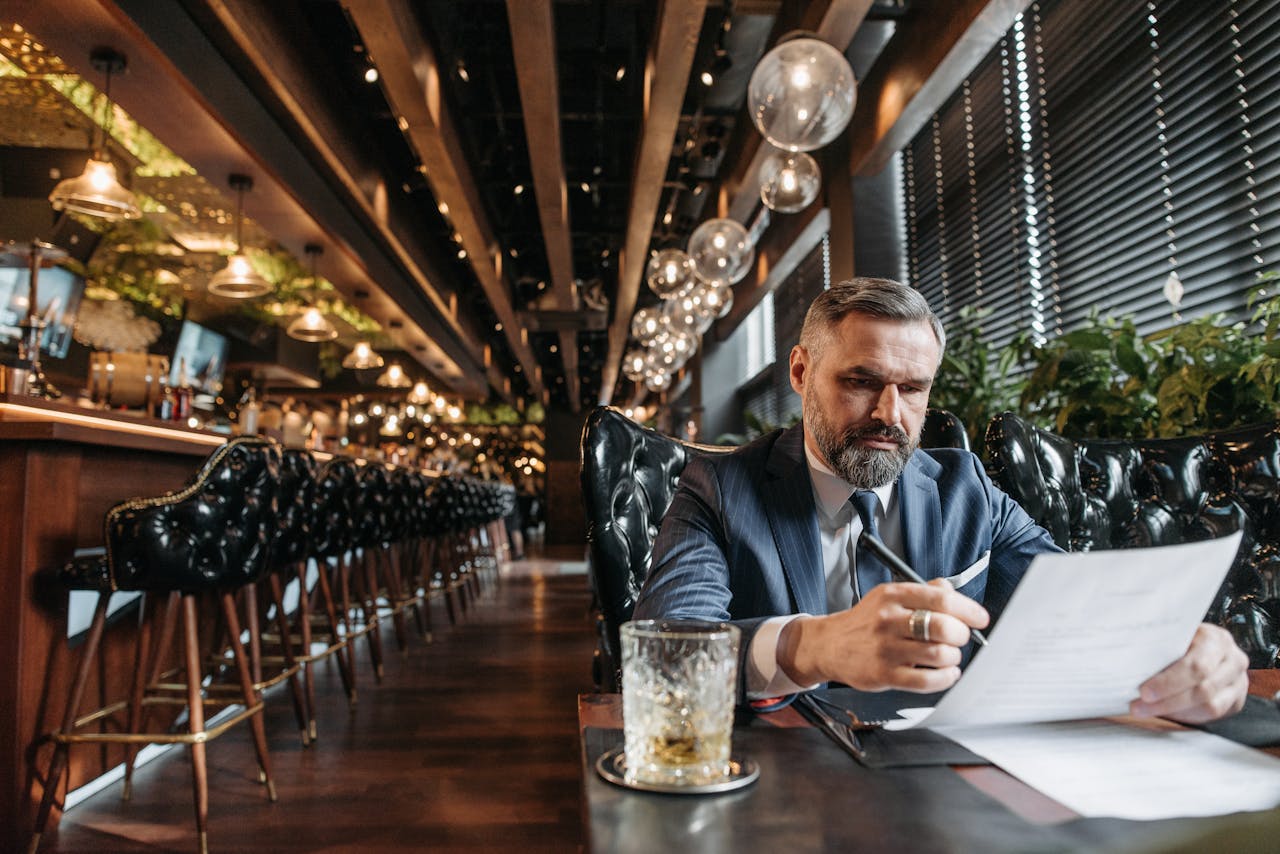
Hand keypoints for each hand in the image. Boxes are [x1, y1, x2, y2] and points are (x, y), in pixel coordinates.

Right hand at [777, 579, 989, 692]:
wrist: (828, 644)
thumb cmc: (865, 622)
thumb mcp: (887, 597)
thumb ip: (922, 591)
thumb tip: (952, 590)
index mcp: (893, 595)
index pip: (941, 598)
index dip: (968, 609)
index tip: (980, 618)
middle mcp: (888, 619)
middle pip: (943, 627)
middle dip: (962, 635)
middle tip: (960, 638)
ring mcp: (885, 648)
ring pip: (938, 655)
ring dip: (953, 658)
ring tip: (950, 657)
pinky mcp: (883, 674)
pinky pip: (926, 681)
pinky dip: (945, 679)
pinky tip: (946, 674)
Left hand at [1130, 623, 1248, 723]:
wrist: (1211, 647)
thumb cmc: (1183, 640)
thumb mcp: (1174, 635)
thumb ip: (1159, 646)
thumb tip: (1126, 662)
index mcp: (1216, 639)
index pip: (1196, 665)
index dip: (1169, 682)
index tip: (1143, 691)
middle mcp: (1233, 659)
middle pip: (1203, 688)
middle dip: (1167, 701)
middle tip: (1138, 706)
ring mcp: (1238, 681)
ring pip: (1210, 706)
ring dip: (1174, 711)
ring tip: (1145, 711)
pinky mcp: (1236, 700)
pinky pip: (1213, 714)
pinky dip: (1186, 716)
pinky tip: (1165, 713)